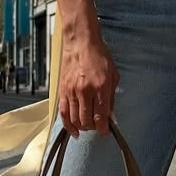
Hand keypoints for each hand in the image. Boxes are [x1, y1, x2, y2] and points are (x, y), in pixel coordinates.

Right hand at [59, 14, 118, 137]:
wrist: (80, 43)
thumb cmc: (99, 56)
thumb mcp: (113, 75)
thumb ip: (112, 97)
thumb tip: (111, 116)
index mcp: (101, 87)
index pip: (101, 116)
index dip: (103, 129)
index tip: (105, 131)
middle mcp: (86, 91)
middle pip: (87, 121)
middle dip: (93, 128)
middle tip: (97, 126)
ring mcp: (72, 91)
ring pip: (75, 119)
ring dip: (82, 127)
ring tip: (87, 125)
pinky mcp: (62, 91)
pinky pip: (64, 113)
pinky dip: (68, 125)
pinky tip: (74, 131)